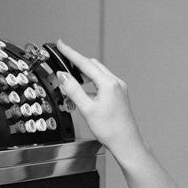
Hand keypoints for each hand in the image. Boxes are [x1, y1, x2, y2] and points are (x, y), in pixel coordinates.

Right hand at [55, 41, 145, 163]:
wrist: (126, 142)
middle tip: (63, 64)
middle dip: (77, 64)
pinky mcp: (119, 95)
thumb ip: (73, 90)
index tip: (61, 44)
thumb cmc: (111, 129)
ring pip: (98, 74)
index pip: (85, 63)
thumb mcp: (87, 109)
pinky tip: (85, 94)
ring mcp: (119, 88)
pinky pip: (103, 83)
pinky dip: (91, 84)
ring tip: (71, 83)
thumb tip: (63, 76)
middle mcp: (115, 83)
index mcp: (108, 84)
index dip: (70, 53)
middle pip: (92, 66)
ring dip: (84, 75)